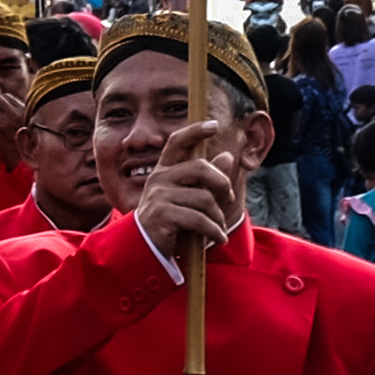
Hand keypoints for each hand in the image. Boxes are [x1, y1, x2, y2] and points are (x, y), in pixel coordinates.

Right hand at [135, 116, 242, 260]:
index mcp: (164, 171)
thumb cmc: (170, 222)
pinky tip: (219, 238)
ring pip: (204, 198)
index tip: (213, 125)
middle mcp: (159, 179)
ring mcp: (159, 196)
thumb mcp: (189, 198)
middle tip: (229, 198)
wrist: (145, 249)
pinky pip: (199, 219)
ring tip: (220, 229)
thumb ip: (206, 178)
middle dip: (221, 183)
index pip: (177, 142)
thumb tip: (226, 155)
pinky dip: (214, 230)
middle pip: (200, 168)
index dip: (195, 131)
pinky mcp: (162, 215)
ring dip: (218, 217)